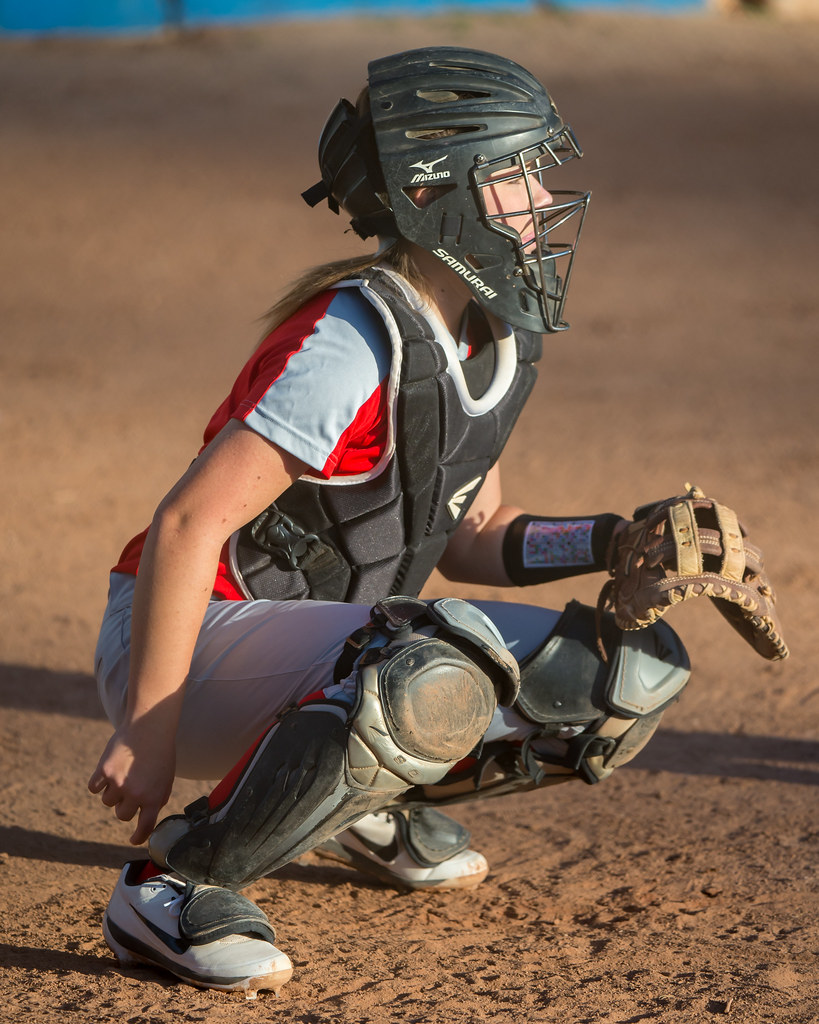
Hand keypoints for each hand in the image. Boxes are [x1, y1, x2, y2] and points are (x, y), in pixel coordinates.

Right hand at [88, 721, 175, 844]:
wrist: (148, 728)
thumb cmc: (160, 752)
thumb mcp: (166, 778)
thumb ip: (157, 798)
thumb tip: (147, 815)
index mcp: (154, 798)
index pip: (144, 827)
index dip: (138, 836)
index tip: (133, 839)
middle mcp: (135, 794)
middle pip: (122, 815)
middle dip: (124, 806)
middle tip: (129, 789)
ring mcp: (118, 784)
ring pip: (107, 801)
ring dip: (112, 791)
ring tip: (123, 773)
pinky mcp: (103, 772)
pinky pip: (94, 788)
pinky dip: (98, 783)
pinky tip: (107, 771)